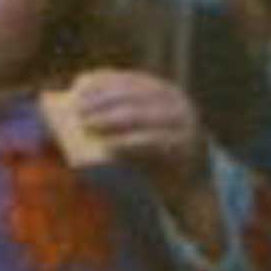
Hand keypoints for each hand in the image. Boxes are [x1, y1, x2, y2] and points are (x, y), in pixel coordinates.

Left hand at [73, 70, 222, 253]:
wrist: (191, 190)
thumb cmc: (156, 159)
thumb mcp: (140, 133)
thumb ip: (120, 121)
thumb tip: (82, 114)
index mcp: (167, 94)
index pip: (131, 80)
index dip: (104, 80)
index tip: (79, 84)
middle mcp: (179, 104)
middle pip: (134, 95)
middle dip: (103, 100)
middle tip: (79, 109)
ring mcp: (185, 124)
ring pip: (141, 115)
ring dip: (110, 119)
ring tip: (88, 125)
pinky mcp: (185, 147)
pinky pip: (151, 142)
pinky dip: (127, 142)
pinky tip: (109, 146)